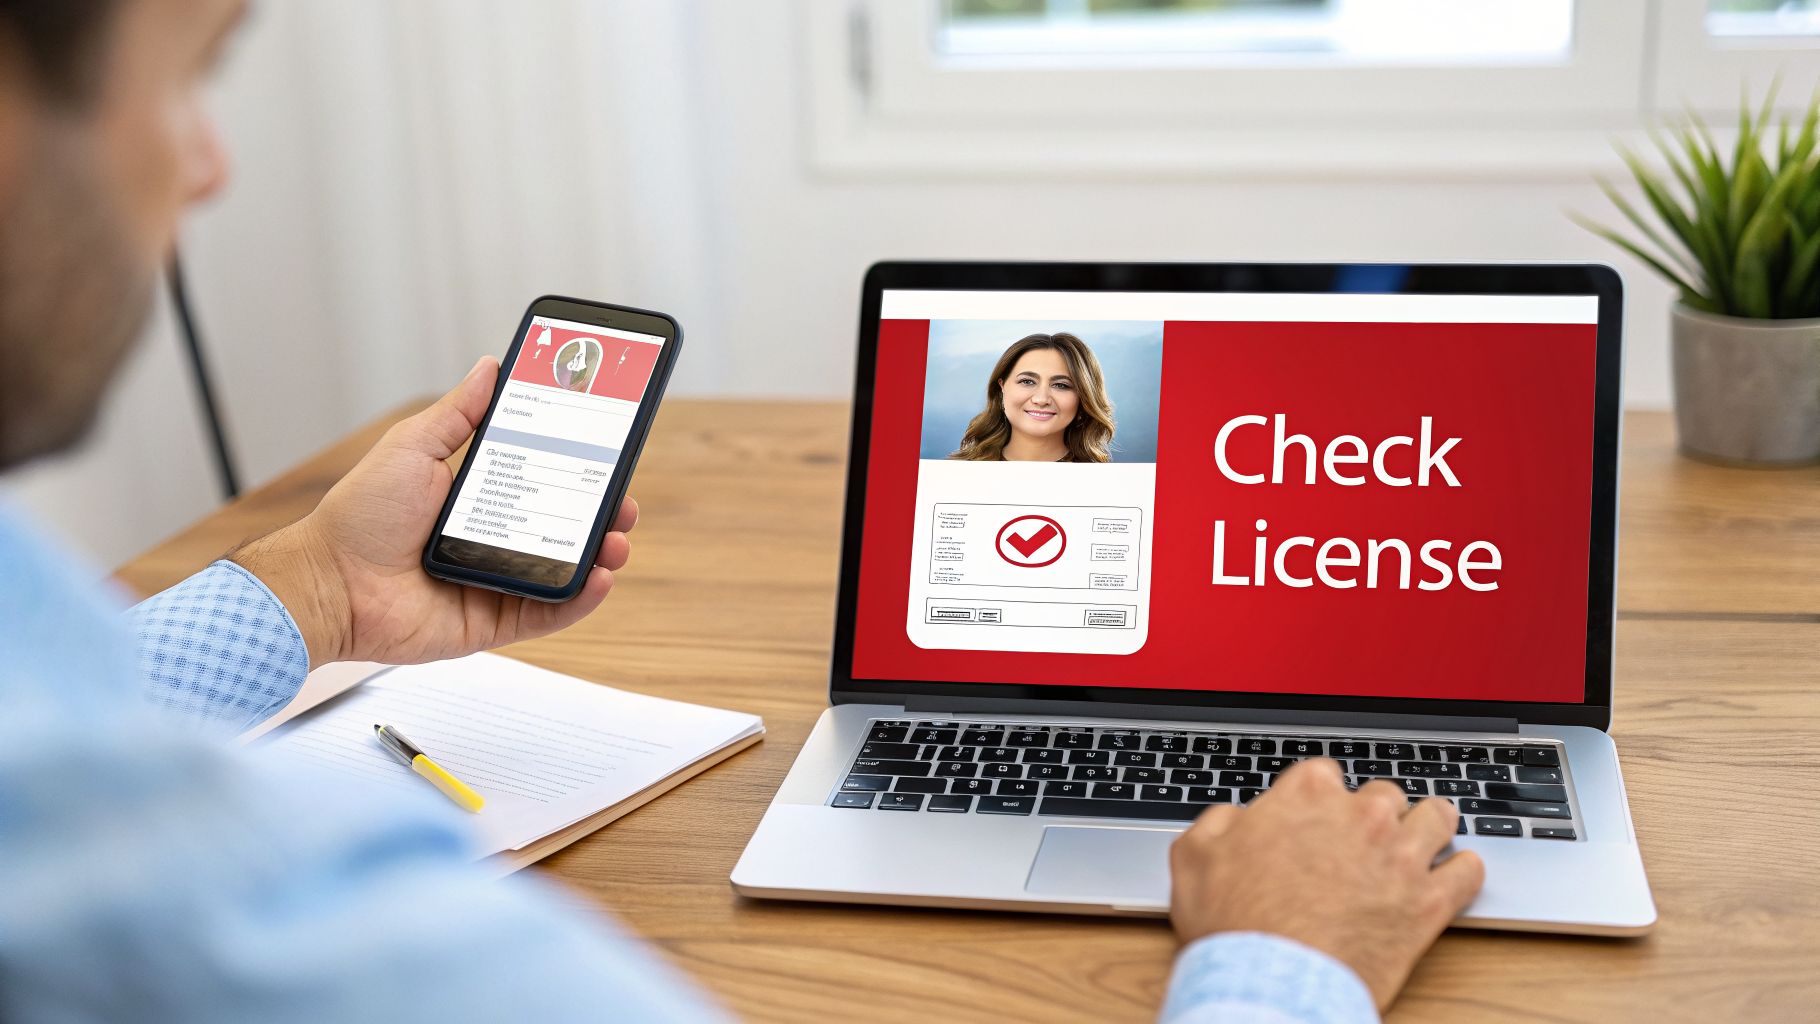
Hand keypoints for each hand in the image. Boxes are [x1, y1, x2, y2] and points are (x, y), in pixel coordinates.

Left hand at [232, 356, 638, 666]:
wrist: (329, 583)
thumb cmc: (360, 517)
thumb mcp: (414, 447)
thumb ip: (459, 412)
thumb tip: (491, 366)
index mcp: (478, 499)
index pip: (543, 481)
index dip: (579, 471)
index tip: (608, 454)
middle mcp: (493, 542)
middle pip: (565, 527)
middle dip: (603, 514)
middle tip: (623, 500)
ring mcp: (498, 583)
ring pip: (566, 570)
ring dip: (602, 555)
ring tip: (618, 540)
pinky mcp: (495, 622)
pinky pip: (550, 612)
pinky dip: (580, 599)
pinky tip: (598, 578)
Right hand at [1168, 759, 1484, 1012]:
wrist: (1272, 981)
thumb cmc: (1235, 925)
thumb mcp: (1194, 856)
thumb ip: (1219, 823)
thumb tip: (1236, 819)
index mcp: (1306, 796)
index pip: (1324, 774)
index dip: (1319, 797)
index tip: (1316, 817)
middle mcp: (1361, 815)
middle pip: (1384, 793)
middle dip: (1374, 813)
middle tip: (1363, 839)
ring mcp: (1400, 856)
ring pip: (1436, 818)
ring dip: (1428, 827)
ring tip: (1423, 839)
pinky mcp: (1428, 902)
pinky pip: (1467, 871)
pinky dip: (1463, 870)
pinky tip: (1455, 873)